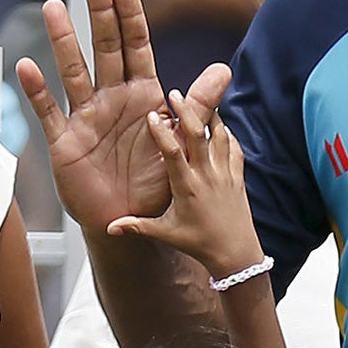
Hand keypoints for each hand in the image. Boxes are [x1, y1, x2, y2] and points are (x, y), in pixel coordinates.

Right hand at [16, 0, 230, 235]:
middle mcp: (113, 98)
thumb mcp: (183, 142)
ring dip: (63, 41)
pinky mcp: (65, 141)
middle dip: (99, 14)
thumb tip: (224, 69)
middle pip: (105, 48)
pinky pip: (49, 112)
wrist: (135, 220)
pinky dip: (37, 91)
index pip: (136, 47)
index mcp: (143, 94)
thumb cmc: (159, 181)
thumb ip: (198, 106)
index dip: (130, 16)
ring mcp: (86, 116)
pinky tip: (27, 66)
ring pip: (73, 71)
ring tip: (52, 7)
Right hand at [107, 87, 263, 279]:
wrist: (236, 253)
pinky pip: (234, 147)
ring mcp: (225, 173)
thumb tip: (109, 227)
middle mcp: (207, 175)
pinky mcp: (238, 176)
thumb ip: (136, 226)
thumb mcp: (165, 233)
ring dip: (209, 115)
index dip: (162, 132)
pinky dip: (227, 133)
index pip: (173, 152)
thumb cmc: (200, 243)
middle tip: (174, 93)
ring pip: (220, 135)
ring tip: (197, 100)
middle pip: (199, 134)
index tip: (152, 115)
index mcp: (187, 187)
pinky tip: (220, 126)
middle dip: (186, 110)